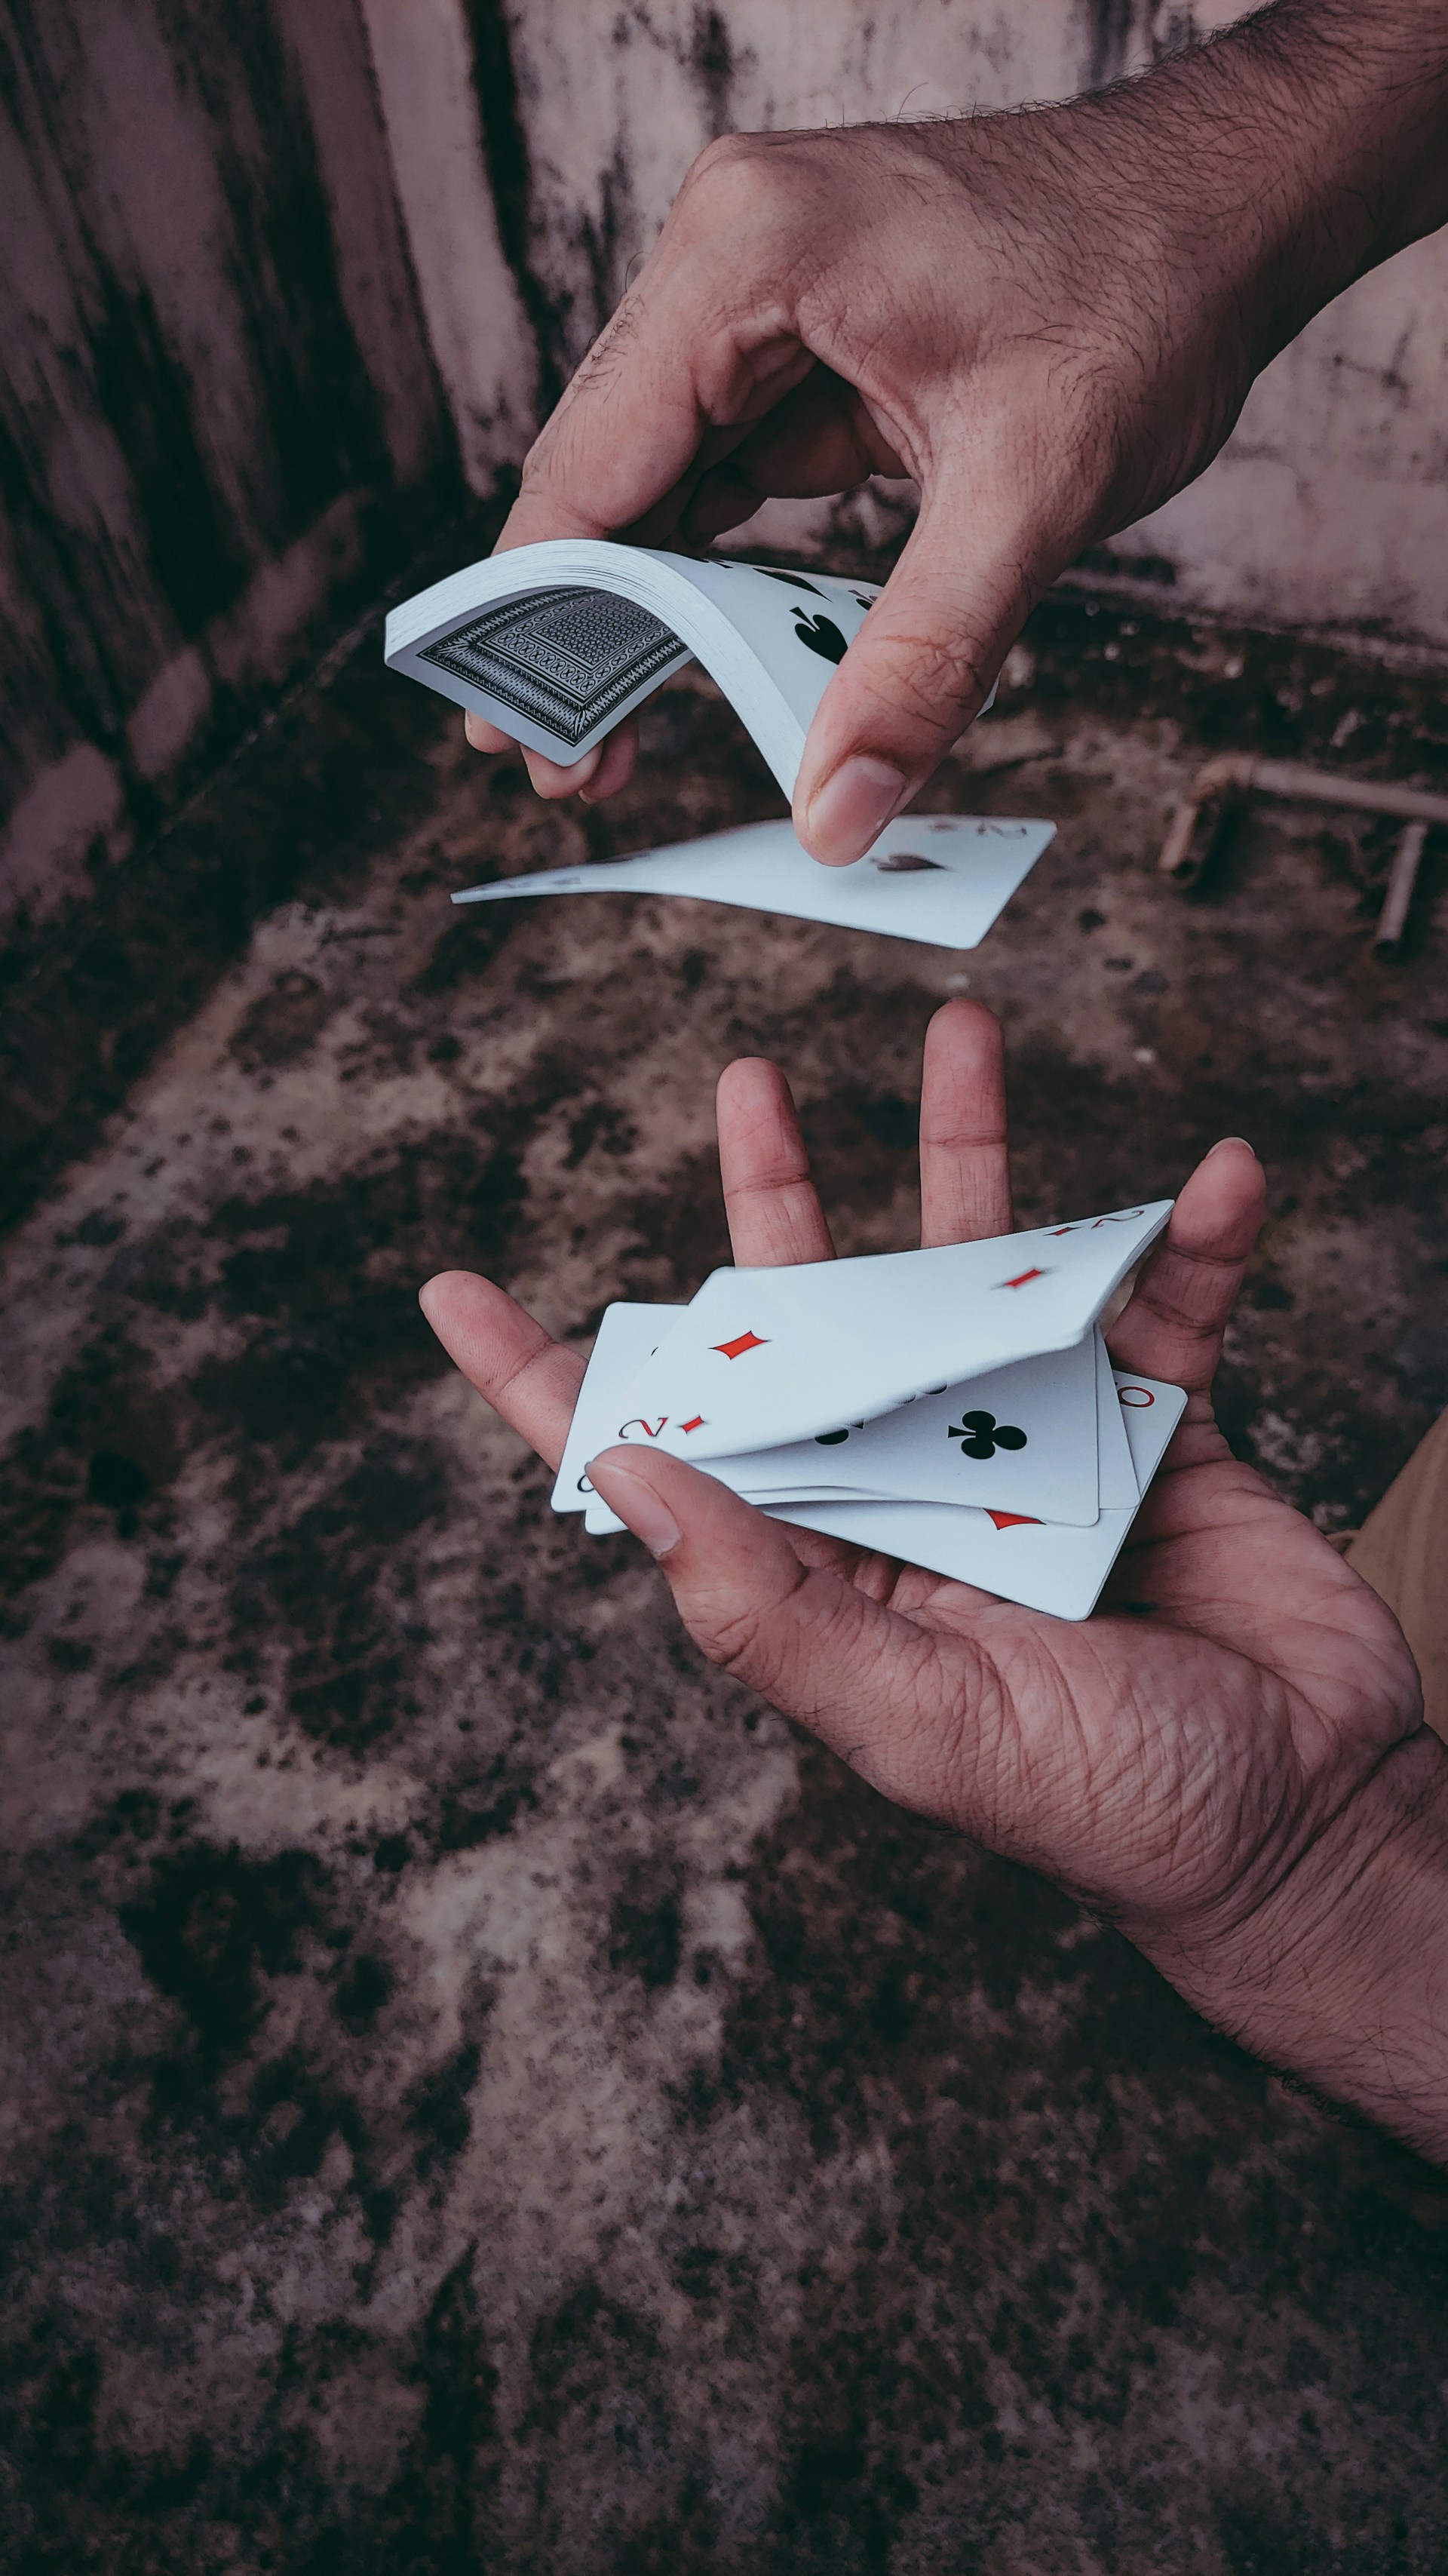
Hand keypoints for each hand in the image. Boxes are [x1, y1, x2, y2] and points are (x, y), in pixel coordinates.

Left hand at [421, 1000, 1447, 2157]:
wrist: (1305, 1824)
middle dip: (778, 1195)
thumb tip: (626, 1477)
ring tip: (963, 1036)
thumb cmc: (1110, 1806)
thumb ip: (772, 1608)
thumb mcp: (921, 1724)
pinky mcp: (1155, 1427)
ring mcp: (1033, 1444)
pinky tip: (1214, 1178)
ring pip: (983, 1272)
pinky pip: (1164, 1306)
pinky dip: (1189, 1241)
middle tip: (746, 1080)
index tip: (456, 1290)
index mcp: (830, 1565)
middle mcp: (913, 1487)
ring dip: (975, 1152)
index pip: (669, 1454)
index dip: (556, 1380)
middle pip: (822, 1317)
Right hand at [465, 1, 1447, 858]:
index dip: (537, 616)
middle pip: (602, 474)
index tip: (504, 737)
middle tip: (565, 771)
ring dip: (647, 608)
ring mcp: (758, 289)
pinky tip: (717, 657)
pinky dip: (719, 565)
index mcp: (747, 256)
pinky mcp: (801, 332)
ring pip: (657, 479)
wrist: (1237, 197)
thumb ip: (925, 664)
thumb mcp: (1034, 495)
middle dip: (585, 631)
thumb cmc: (1146, 292)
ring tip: (623, 739)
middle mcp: (728, 253)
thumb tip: (840, 816)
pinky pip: (728, 466)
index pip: (589, 465)